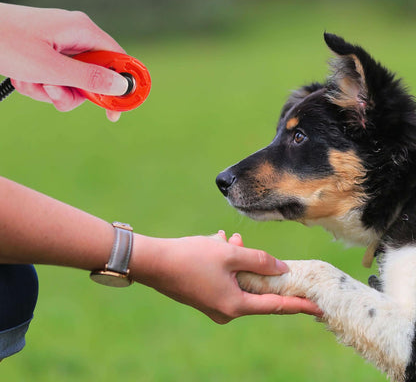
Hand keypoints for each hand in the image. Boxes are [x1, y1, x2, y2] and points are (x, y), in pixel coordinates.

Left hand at [0, 3, 127, 121]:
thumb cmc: (6, 42)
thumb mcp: (50, 67)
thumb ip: (89, 78)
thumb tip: (121, 86)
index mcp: (83, 31)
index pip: (119, 60)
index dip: (124, 85)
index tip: (119, 108)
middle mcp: (76, 37)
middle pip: (95, 78)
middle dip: (74, 92)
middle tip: (55, 93)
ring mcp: (62, 46)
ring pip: (74, 83)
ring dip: (53, 91)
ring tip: (33, 83)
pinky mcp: (49, 55)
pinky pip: (58, 80)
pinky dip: (42, 86)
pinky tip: (26, 78)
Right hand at [130, 231, 321, 323]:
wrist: (153, 263)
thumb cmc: (191, 257)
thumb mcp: (230, 254)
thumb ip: (260, 261)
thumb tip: (282, 269)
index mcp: (235, 305)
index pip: (276, 305)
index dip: (298, 304)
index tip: (318, 307)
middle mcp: (225, 311)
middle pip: (254, 288)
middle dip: (254, 264)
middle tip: (242, 244)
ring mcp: (213, 305)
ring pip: (237, 279)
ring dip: (236, 259)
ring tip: (227, 240)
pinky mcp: (203, 296)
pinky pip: (224, 279)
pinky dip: (225, 263)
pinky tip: (216, 245)